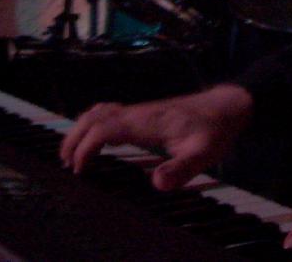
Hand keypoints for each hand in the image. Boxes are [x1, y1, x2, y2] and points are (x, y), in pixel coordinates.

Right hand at [59, 83, 252, 189]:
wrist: (227, 107)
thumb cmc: (214, 130)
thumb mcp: (203, 153)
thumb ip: (181, 169)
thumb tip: (155, 184)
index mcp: (145, 122)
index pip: (103, 128)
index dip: (85, 147)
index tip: (78, 169)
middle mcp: (138, 113)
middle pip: (93, 116)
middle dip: (73, 137)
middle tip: (64, 163)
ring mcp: (140, 111)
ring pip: (99, 112)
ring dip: (80, 130)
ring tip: (71, 155)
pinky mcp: (144, 114)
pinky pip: (110, 114)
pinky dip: (93, 125)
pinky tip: (96, 143)